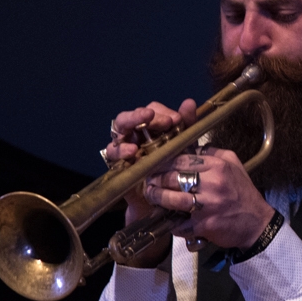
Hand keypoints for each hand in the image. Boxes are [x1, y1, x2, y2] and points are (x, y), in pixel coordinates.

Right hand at [103, 98, 198, 224]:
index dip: (161, 112)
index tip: (176, 120)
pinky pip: (112, 152)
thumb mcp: (185, 146)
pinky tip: (132, 152)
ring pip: (118, 131)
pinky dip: (120, 150)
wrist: (166, 199)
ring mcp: (124, 147)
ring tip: (140, 137)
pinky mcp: (116, 162)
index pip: (152, 110)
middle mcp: (135, 134)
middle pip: (129, 116)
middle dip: (139, 115)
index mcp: (152, 127)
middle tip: (151, 116)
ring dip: (127, 130)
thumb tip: (189, 102)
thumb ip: (187, 124)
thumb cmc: (175, 168)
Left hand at [145, 148, 275, 250]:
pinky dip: (170, 221)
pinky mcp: (204, 225)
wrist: (257, 223)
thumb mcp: (233, 164)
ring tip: (152, 195)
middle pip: (172, 177)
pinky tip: (166, 218)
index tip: (154, 165)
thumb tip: (187, 147)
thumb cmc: (242, 192)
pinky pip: (179, 222)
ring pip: (171, 199)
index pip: (181, 159)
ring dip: (156, 198)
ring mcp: (208, 205)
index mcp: (218, 166)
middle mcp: (213, 183)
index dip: (163, 162)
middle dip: (155, 179)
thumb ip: (211, 153)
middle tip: (149, 181)